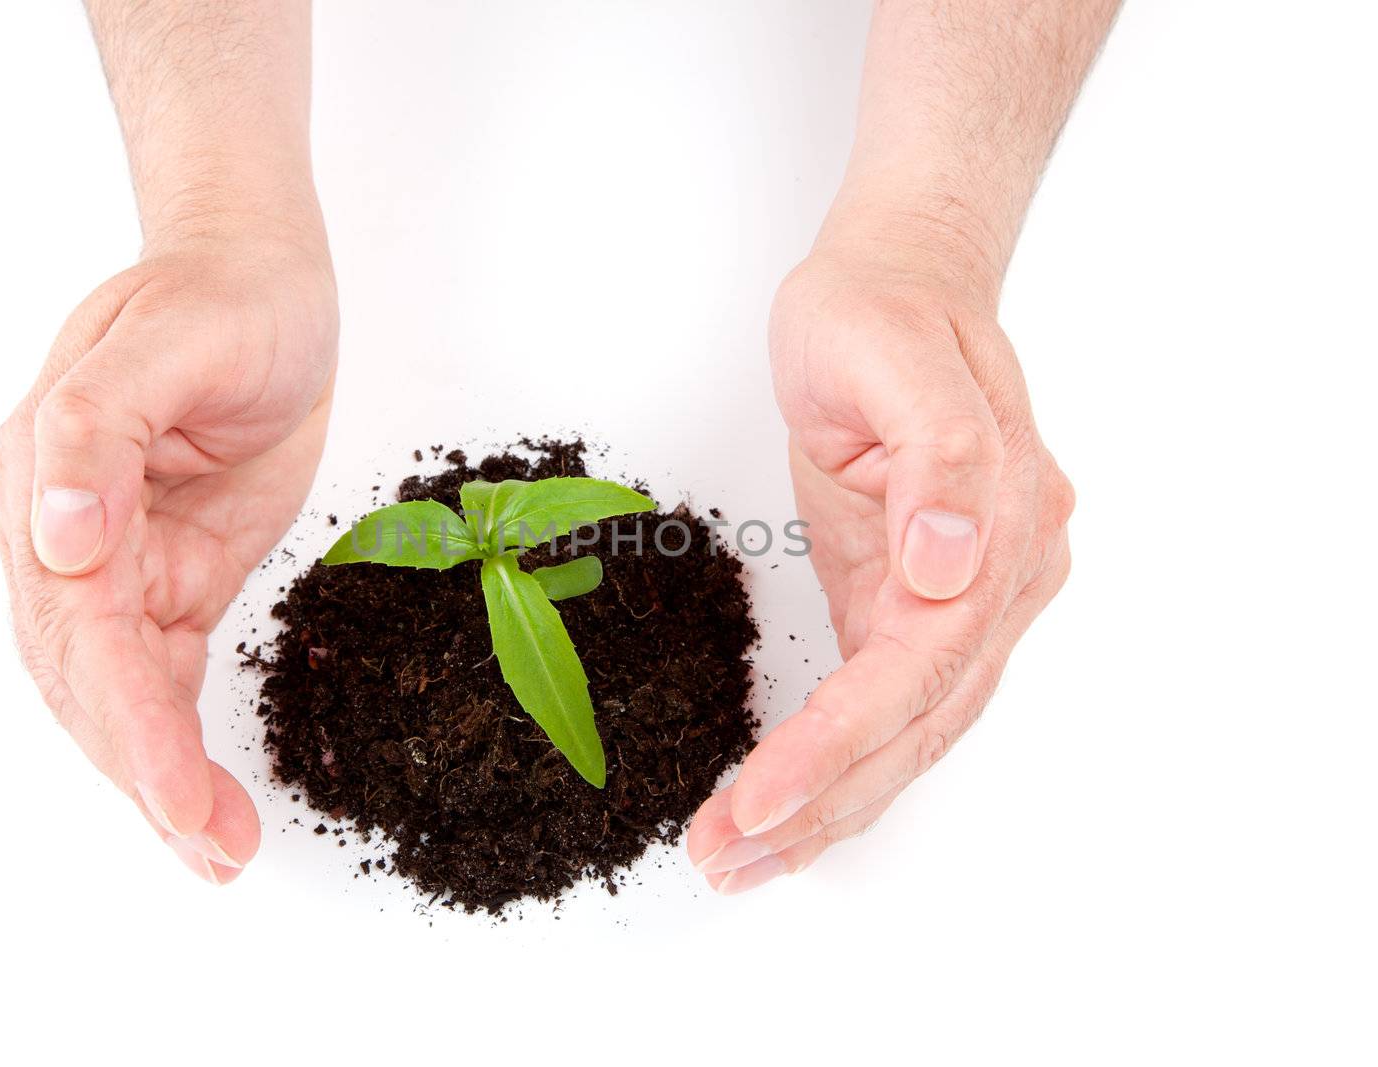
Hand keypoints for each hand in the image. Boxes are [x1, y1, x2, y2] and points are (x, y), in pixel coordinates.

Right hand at [0, 224, 336, 882]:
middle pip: (89, 680)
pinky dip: (178, 742)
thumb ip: (96, 432)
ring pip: (119, 694)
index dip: (128, 722)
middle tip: (214, 852)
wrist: (260, 282)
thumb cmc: (220, 297)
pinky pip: (158, 675)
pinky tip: (207, 802)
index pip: (77, 625)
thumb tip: (58, 538)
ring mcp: (109, 559)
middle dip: (147, 774)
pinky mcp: (165, 574)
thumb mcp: (172, 340)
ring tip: (218, 853)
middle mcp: (60, 531)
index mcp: (45, 474)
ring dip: (160, 780)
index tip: (176, 797)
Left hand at [687, 233, 1073, 891]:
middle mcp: (1002, 576)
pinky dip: (842, 766)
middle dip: (821, 802)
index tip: (761, 799)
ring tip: (742, 859)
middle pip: (916, 722)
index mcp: (1003, 519)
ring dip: (829, 806)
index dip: (840, 743)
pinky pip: (890, 706)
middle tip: (727, 859)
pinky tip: (791, 810)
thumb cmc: (881, 310)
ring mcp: (971, 597)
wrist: (899, 283)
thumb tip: (953, 568)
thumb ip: (938, 455)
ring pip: (909, 733)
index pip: (919, 663)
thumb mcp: (890, 353)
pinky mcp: (920, 602)